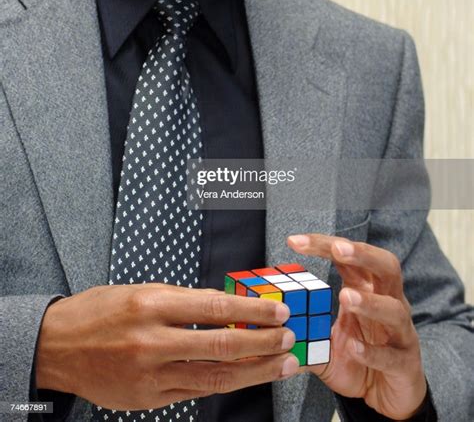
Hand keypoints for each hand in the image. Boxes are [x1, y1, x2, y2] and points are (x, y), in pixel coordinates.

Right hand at [35, 283, 298, 410]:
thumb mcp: (140, 291)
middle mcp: (152, 341)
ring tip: (281, 364)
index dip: (252, 312)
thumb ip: (182, 301)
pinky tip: (243, 377)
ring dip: (253, 371)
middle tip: (289, 338)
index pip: (215, 308)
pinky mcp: (146, 399)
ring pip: (214, 378)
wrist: (56, 346)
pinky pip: (193, 392)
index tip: (278, 310)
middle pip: (221, 347)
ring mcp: (149, 375)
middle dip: (262, 343)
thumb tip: (225, 307)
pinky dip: (222, 384)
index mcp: (151, 305)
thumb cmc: (100, 310)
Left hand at [288, 234, 427, 420]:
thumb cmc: (356, 359)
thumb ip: (302, 331)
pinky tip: (354, 348)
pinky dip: (372, 352)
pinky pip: (392, 355)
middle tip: (338, 249)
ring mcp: (400, 333)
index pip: (349, 258)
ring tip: (345, 297)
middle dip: (363, 254)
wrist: (386, 396)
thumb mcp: (324, 343)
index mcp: (366, 290)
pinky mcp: (404, 364)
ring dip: (370, 302)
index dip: (325, 245)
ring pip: (394, 309)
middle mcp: (388, 303)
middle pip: (386, 267)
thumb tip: (267, 326)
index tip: (294, 241)